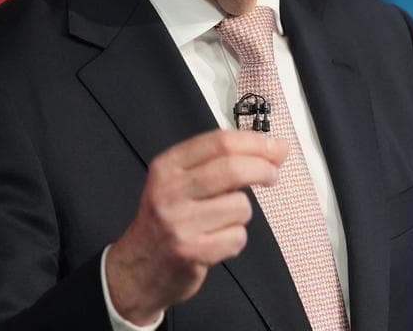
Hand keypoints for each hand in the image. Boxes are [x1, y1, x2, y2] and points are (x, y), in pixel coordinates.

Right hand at [105, 129, 288, 323]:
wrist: (137, 269)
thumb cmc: (168, 221)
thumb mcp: (181, 182)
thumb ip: (223, 162)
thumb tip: (275, 148)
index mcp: (167, 167)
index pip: (219, 142)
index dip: (255, 142)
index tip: (275, 147)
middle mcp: (169, 191)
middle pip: (232, 168)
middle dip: (263, 169)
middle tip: (272, 175)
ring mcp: (179, 222)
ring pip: (240, 205)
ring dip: (242, 213)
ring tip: (223, 221)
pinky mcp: (190, 251)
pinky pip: (237, 237)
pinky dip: (235, 239)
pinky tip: (216, 240)